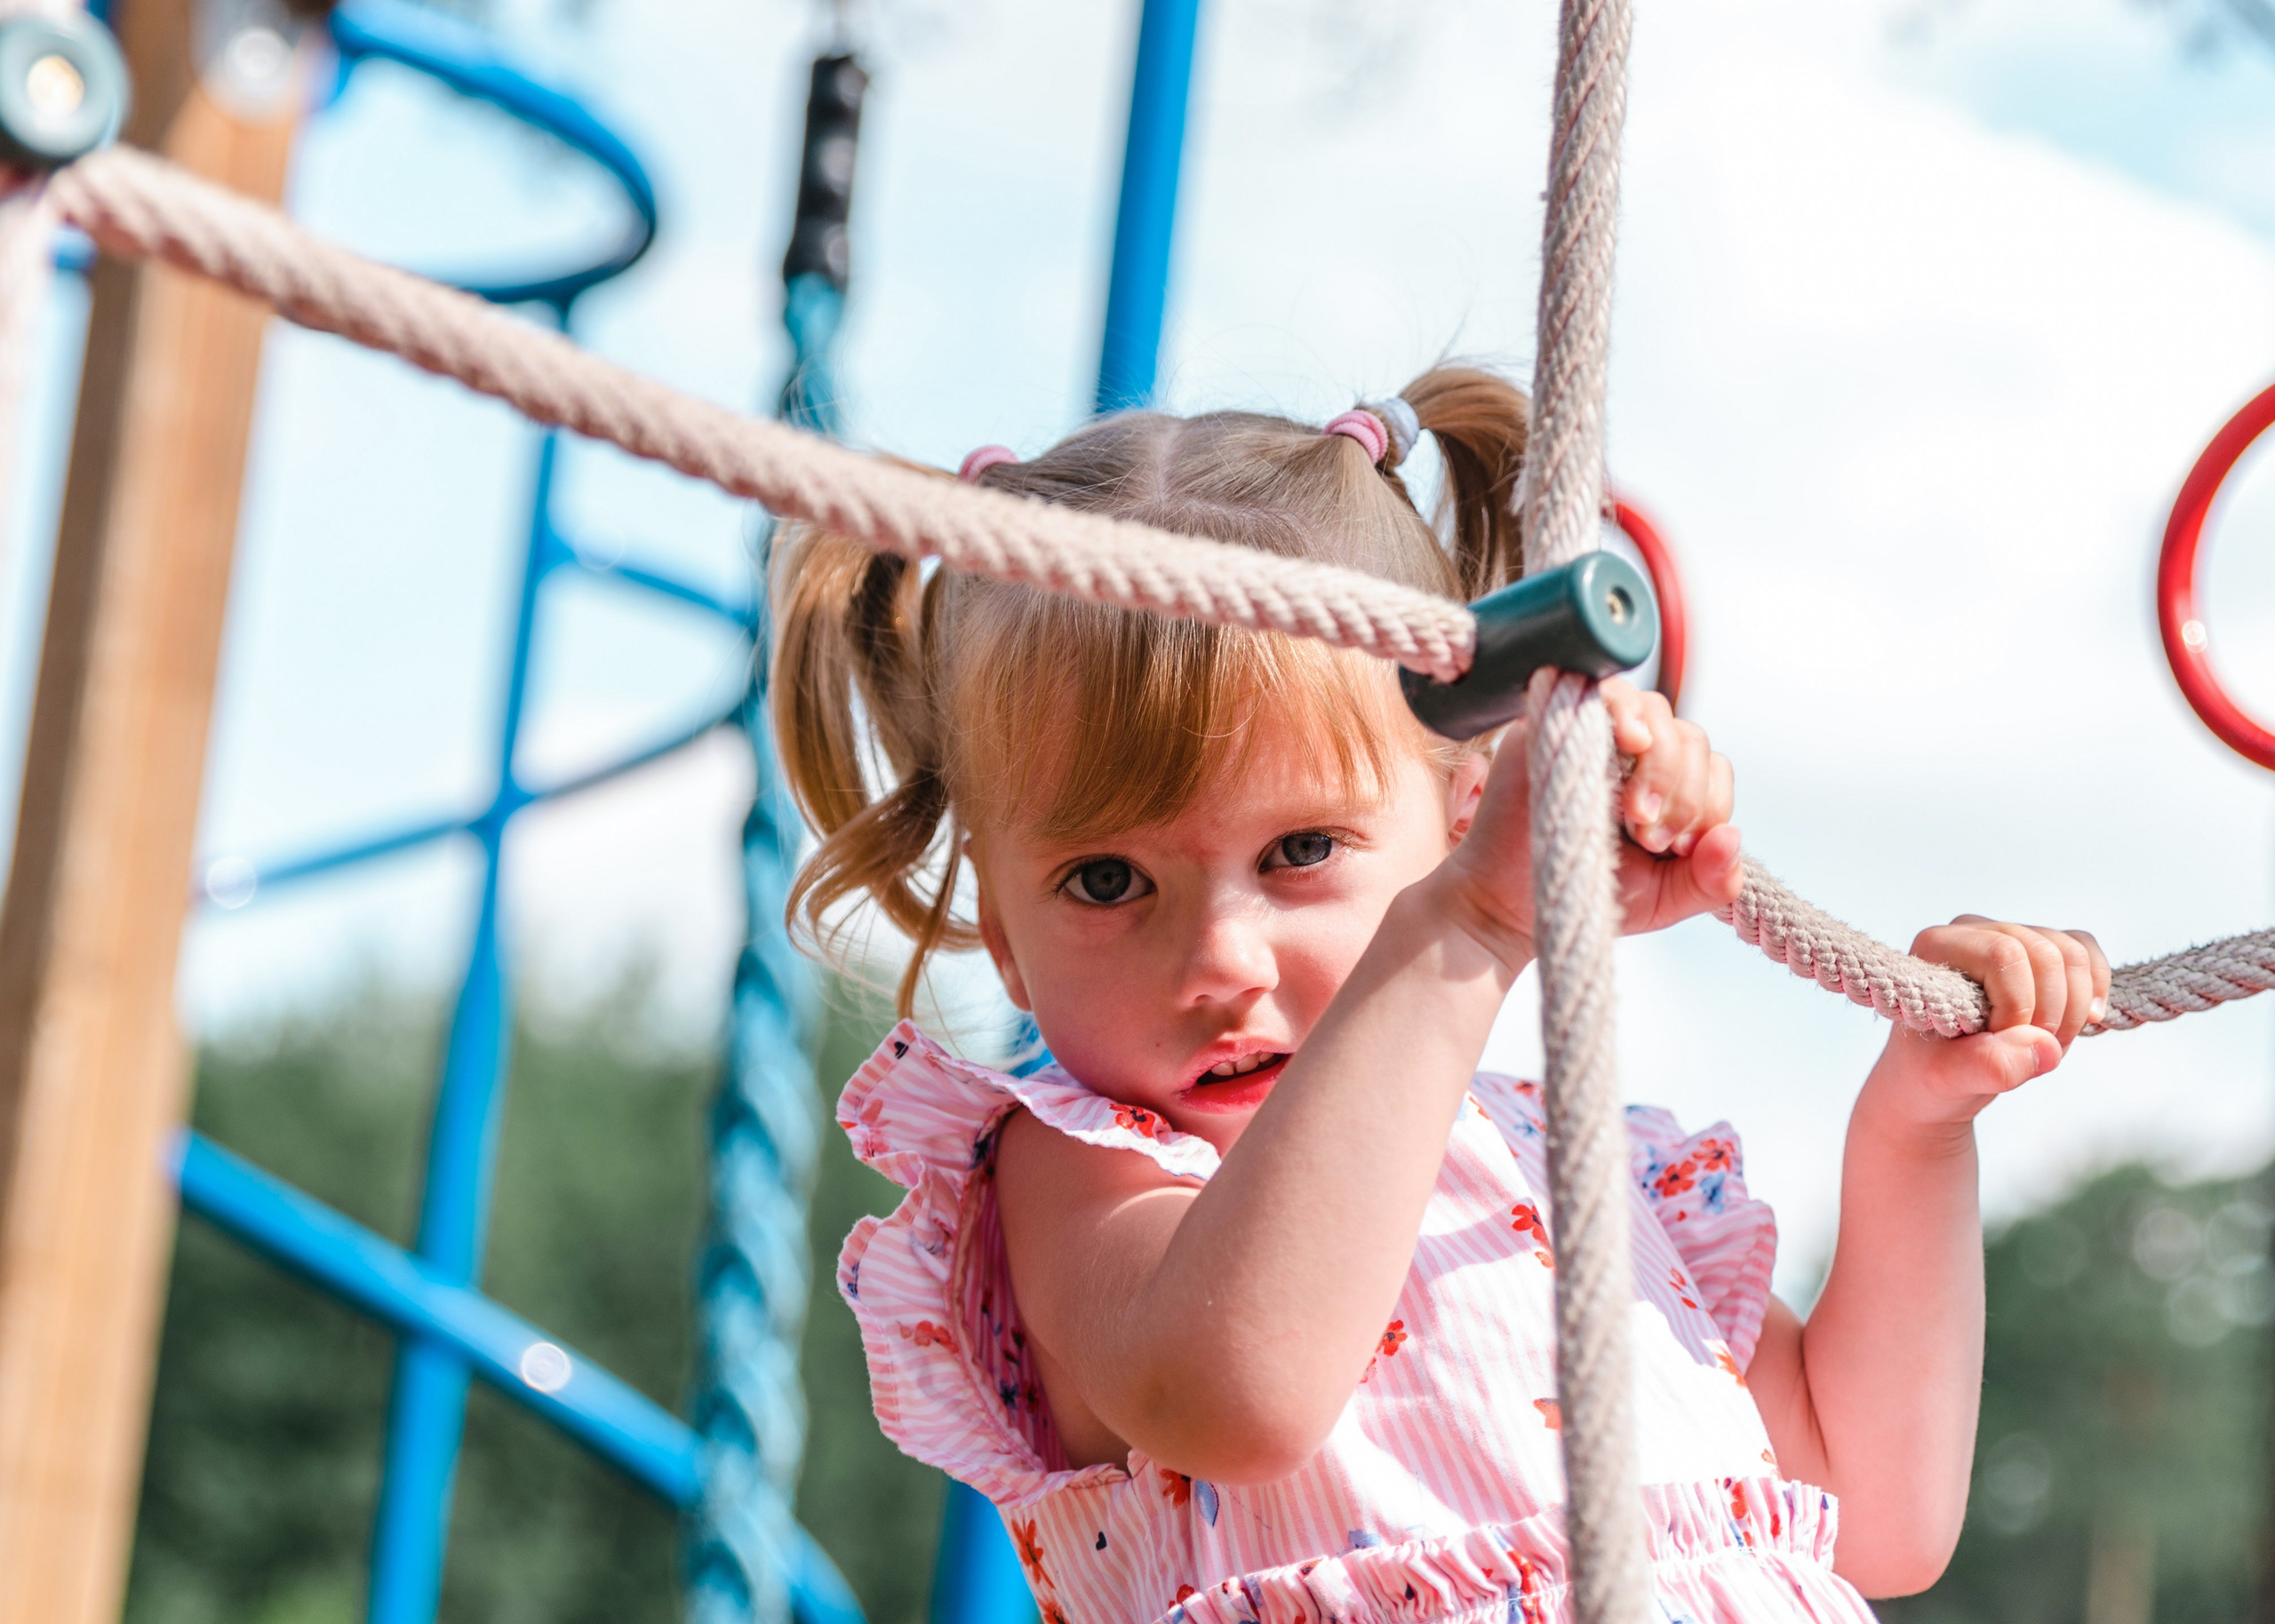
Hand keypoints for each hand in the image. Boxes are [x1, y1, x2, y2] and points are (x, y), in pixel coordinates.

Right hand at [1428, 677, 1743, 965]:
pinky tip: (1632, 742)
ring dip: (1660, 762)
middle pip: (1687, 736)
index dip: (1707, 803)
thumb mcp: (1664, 897)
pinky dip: (1625, 710)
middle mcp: (1632, 749)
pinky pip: (1601, 691)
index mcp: (1664, 780)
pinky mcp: (1553, 720)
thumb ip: (1711, 881)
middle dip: (1683, 792)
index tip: (1678, 849)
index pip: (1710, 764)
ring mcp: (1593, 730)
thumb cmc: (1587, 894)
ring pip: (1654, 710)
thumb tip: (1733, 836)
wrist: (1509, 906)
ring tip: (1636, 816)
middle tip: (1650, 838)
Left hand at [1867, 918, 2112, 1131]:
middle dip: (2053, 1013)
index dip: (2019, 1007)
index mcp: (1936, 948)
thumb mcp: (1946, 1078)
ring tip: (2051, 1046)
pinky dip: (2095, 988)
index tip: (2001, 1044)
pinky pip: (2084, 951)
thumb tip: (2043, 1044)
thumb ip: (1986, 1065)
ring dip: (2075, 1008)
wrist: (1936, 1078)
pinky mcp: (2038, 951)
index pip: (2004, 956)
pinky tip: (2088, 1020)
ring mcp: (2009, 936)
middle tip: (2036, 1053)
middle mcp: (1972, 931)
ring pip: (2071, 953)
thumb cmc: (1931, 1072)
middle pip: (2045, 953)